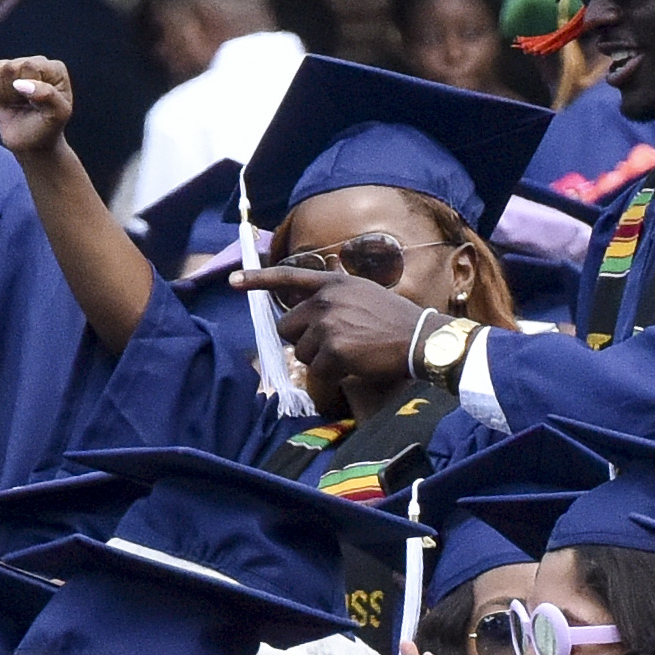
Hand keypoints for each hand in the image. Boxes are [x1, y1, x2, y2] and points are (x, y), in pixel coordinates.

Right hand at [0, 57, 74, 156]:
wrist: (32, 143)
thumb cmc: (47, 128)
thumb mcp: (57, 115)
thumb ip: (47, 96)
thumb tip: (19, 83)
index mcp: (54, 69)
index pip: (29, 66)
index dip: (26, 88)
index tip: (35, 104)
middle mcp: (35, 63)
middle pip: (10, 67)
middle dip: (12, 93)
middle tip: (23, 106)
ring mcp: (16, 67)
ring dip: (1, 93)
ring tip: (15, 104)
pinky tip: (3, 101)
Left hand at [233, 265, 431, 390]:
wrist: (421, 340)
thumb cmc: (395, 321)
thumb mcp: (364, 294)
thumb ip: (334, 298)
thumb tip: (304, 311)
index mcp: (334, 283)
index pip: (288, 277)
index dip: (258, 280)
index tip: (233, 282)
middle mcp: (327, 299)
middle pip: (288, 328)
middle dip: (303, 341)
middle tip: (334, 345)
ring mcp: (329, 324)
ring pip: (300, 353)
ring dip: (319, 360)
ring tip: (351, 353)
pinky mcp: (334, 350)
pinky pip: (316, 372)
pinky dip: (331, 377)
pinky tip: (353, 367)